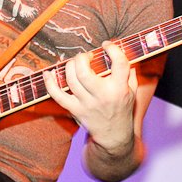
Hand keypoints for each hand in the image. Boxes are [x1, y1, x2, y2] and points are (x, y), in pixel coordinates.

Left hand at [45, 41, 137, 155]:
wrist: (114, 136)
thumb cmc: (123, 109)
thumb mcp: (132, 90)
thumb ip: (129, 70)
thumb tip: (122, 49)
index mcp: (120, 89)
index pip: (119, 63)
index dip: (113, 49)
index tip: (106, 45)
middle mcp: (102, 96)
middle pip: (85, 72)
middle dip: (82, 58)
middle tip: (86, 56)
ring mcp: (87, 104)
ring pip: (71, 80)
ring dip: (70, 66)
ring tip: (75, 63)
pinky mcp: (75, 110)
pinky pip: (58, 96)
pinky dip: (50, 84)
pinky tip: (48, 74)